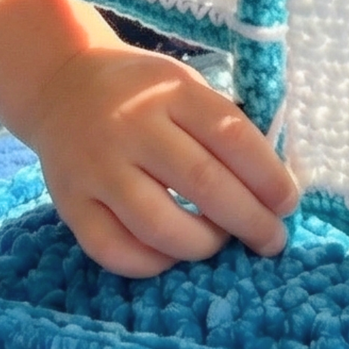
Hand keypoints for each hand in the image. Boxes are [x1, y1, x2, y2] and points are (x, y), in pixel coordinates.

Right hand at [20, 45, 299, 277]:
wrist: (60, 84)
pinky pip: (114, 251)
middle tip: (272, 240)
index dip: (269, 178)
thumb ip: (224, 129)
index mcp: (169, 90)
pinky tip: (171, 254)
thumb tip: (278, 190)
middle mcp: (130, 126)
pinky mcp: (69, 201)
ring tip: (218, 242)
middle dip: (250, 222)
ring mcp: (96, 166)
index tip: (288, 203)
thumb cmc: (140, 94)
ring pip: (159, 226)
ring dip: (204, 245)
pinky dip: (152, 264)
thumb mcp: (183, 87)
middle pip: (203, 184)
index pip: (232, 136)